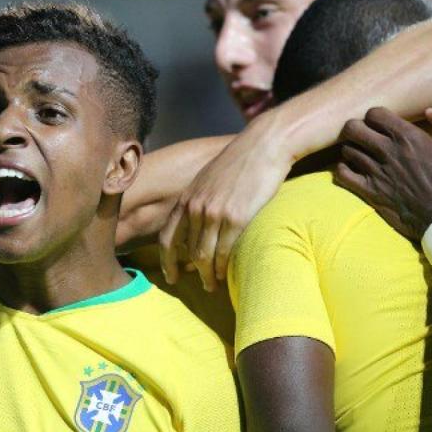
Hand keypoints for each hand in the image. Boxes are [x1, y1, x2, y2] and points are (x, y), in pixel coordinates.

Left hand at [158, 122, 291, 291]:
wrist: (264, 146)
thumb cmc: (240, 163)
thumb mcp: (209, 180)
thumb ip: (199, 201)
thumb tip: (198, 225)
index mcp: (187, 198)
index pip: (167, 238)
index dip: (167, 261)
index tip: (171, 276)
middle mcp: (196, 207)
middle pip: (188, 251)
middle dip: (194, 272)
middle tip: (203, 285)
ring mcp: (215, 213)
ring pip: (204, 255)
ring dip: (209, 275)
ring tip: (214, 285)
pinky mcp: (237, 217)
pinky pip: (224, 251)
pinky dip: (223, 267)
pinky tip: (226, 275)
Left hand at [335, 107, 431, 240]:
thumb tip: (429, 111)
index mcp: (408, 137)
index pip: (374, 114)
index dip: (374, 116)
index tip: (380, 124)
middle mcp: (388, 151)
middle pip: (352, 128)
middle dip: (356, 129)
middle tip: (363, 136)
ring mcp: (376, 172)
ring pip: (347, 150)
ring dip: (351, 149)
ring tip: (360, 154)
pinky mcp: (369, 191)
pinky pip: (342, 174)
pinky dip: (343, 169)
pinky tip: (352, 170)